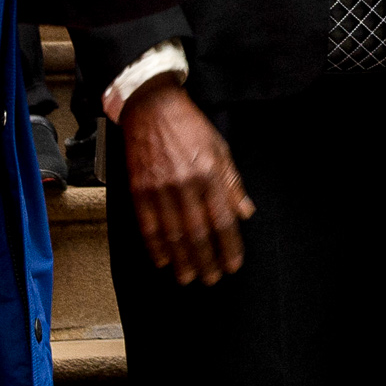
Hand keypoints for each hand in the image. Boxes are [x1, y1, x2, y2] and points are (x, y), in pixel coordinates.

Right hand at [118, 77, 250, 282]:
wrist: (151, 106)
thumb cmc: (189, 126)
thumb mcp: (220, 148)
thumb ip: (233, 183)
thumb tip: (246, 212)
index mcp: (209, 174)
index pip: (223, 220)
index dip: (229, 247)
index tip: (233, 265)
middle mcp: (185, 184)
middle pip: (198, 233)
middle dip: (206, 260)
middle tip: (211, 279)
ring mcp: (159, 188)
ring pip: (172, 234)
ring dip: (181, 260)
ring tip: (188, 278)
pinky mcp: (139, 188)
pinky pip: (147, 225)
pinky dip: (155, 246)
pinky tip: (162, 260)